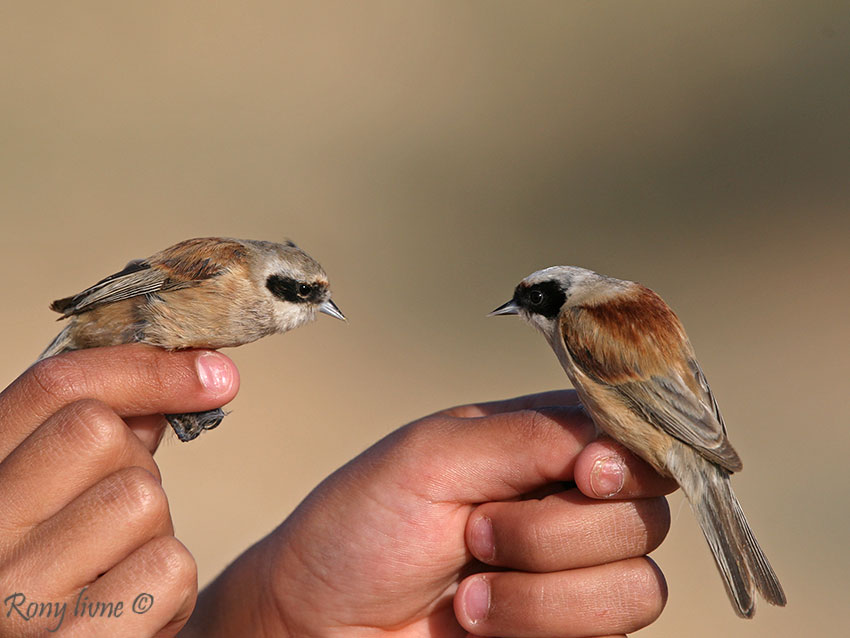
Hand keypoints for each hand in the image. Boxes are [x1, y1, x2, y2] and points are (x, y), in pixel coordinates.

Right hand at [0, 345, 238, 636]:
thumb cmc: (62, 583)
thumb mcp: (58, 499)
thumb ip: (99, 439)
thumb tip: (192, 374)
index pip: (54, 387)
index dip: (143, 369)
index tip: (213, 374)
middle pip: (96, 432)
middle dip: (135, 465)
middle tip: (117, 519)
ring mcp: (13, 598)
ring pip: (141, 500)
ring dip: (155, 534)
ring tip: (118, 573)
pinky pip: (166, 568)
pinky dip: (172, 590)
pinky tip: (136, 612)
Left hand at [184, 390, 674, 636]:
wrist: (316, 624)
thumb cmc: (359, 528)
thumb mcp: (434, 456)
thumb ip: (532, 437)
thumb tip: (619, 444)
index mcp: (540, 442)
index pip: (632, 435)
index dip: (626, 458)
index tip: (583, 475)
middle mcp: (567, 502)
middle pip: (645, 511)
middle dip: (551, 532)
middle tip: (474, 532)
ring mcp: (571, 573)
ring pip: (638, 582)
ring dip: (542, 590)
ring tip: (468, 589)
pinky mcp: (568, 628)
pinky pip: (614, 628)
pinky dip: (540, 622)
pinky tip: (478, 619)